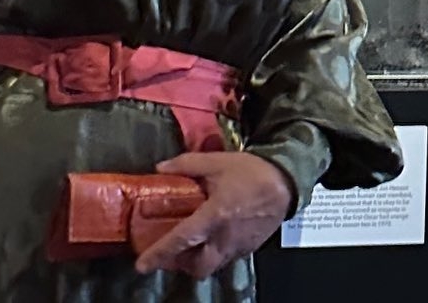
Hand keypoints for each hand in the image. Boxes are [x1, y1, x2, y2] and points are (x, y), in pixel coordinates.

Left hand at [134, 152, 292, 279]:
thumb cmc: (250, 171)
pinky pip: (226, 258)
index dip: (159, 254)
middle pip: (197, 267)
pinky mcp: (249, 248)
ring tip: (189, 245)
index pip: (181, 241)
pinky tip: (211, 237)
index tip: (142, 264)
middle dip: (179, 264)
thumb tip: (161, 168)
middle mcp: (225, 238)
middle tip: (169, 252)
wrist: (285, 182)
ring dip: (197, 260)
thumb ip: (186, 164)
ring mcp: (238, 247)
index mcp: (213, 217)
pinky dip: (214, 253)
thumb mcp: (215, 161)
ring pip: (212, 266)